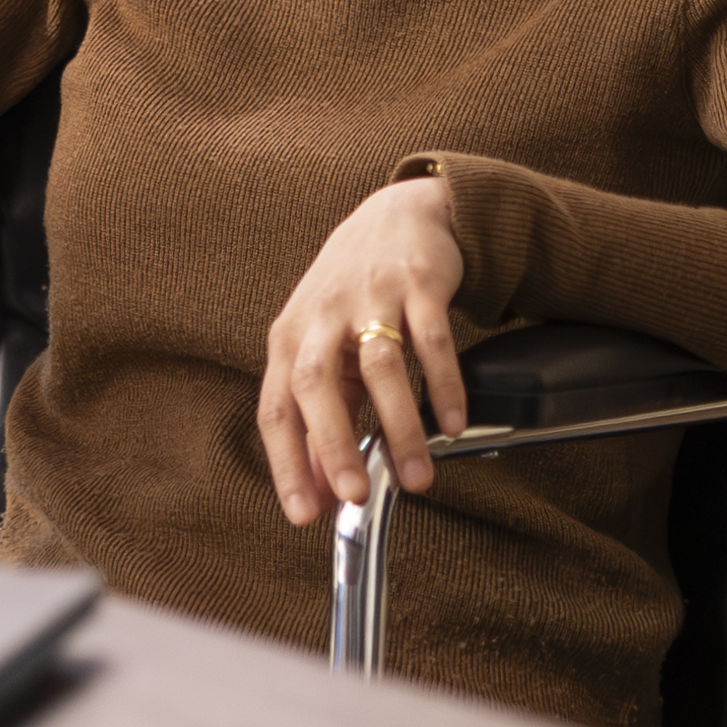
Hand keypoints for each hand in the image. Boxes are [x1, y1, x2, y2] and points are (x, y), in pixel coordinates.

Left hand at [258, 176, 470, 523]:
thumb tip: (319, 485)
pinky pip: (431, 339)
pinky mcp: (416, 283)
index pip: (275, 408)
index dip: (285, 463)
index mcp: (291, 338)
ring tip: (416, 477)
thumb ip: (322, 415)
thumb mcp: (326, 349)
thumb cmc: (353, 294)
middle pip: (315, 384)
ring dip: (398, 428)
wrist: (398, 214)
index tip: (302, 512)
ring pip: (379, 367)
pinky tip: (450, 424)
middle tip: (355, 496)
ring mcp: (369, 296)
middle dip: (333, 444)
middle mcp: (322, 315)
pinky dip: (442, 385)